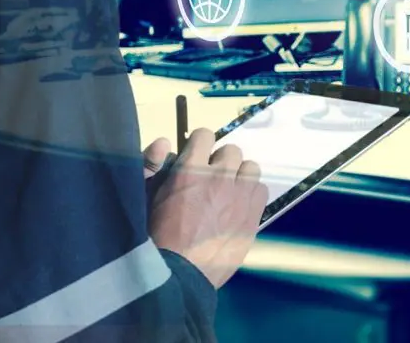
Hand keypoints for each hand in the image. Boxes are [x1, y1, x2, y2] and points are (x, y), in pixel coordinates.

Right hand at [148, 128, 266, 288]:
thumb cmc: (157, 238)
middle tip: (212, 181)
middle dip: (221, 163)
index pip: (204, 135)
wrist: (180, 275)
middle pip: (231, 150)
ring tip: (229, 194)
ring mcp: (240, 195)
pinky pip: (261, 189)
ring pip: (250, 167)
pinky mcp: (254, 214)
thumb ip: (153, 166)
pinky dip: (251, 195)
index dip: (200, 145)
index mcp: (190, 170)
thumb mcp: (148, 198)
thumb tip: (163, 142)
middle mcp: (218, 176)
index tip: (198, 156)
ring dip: (240, 177)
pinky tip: (239, 208)